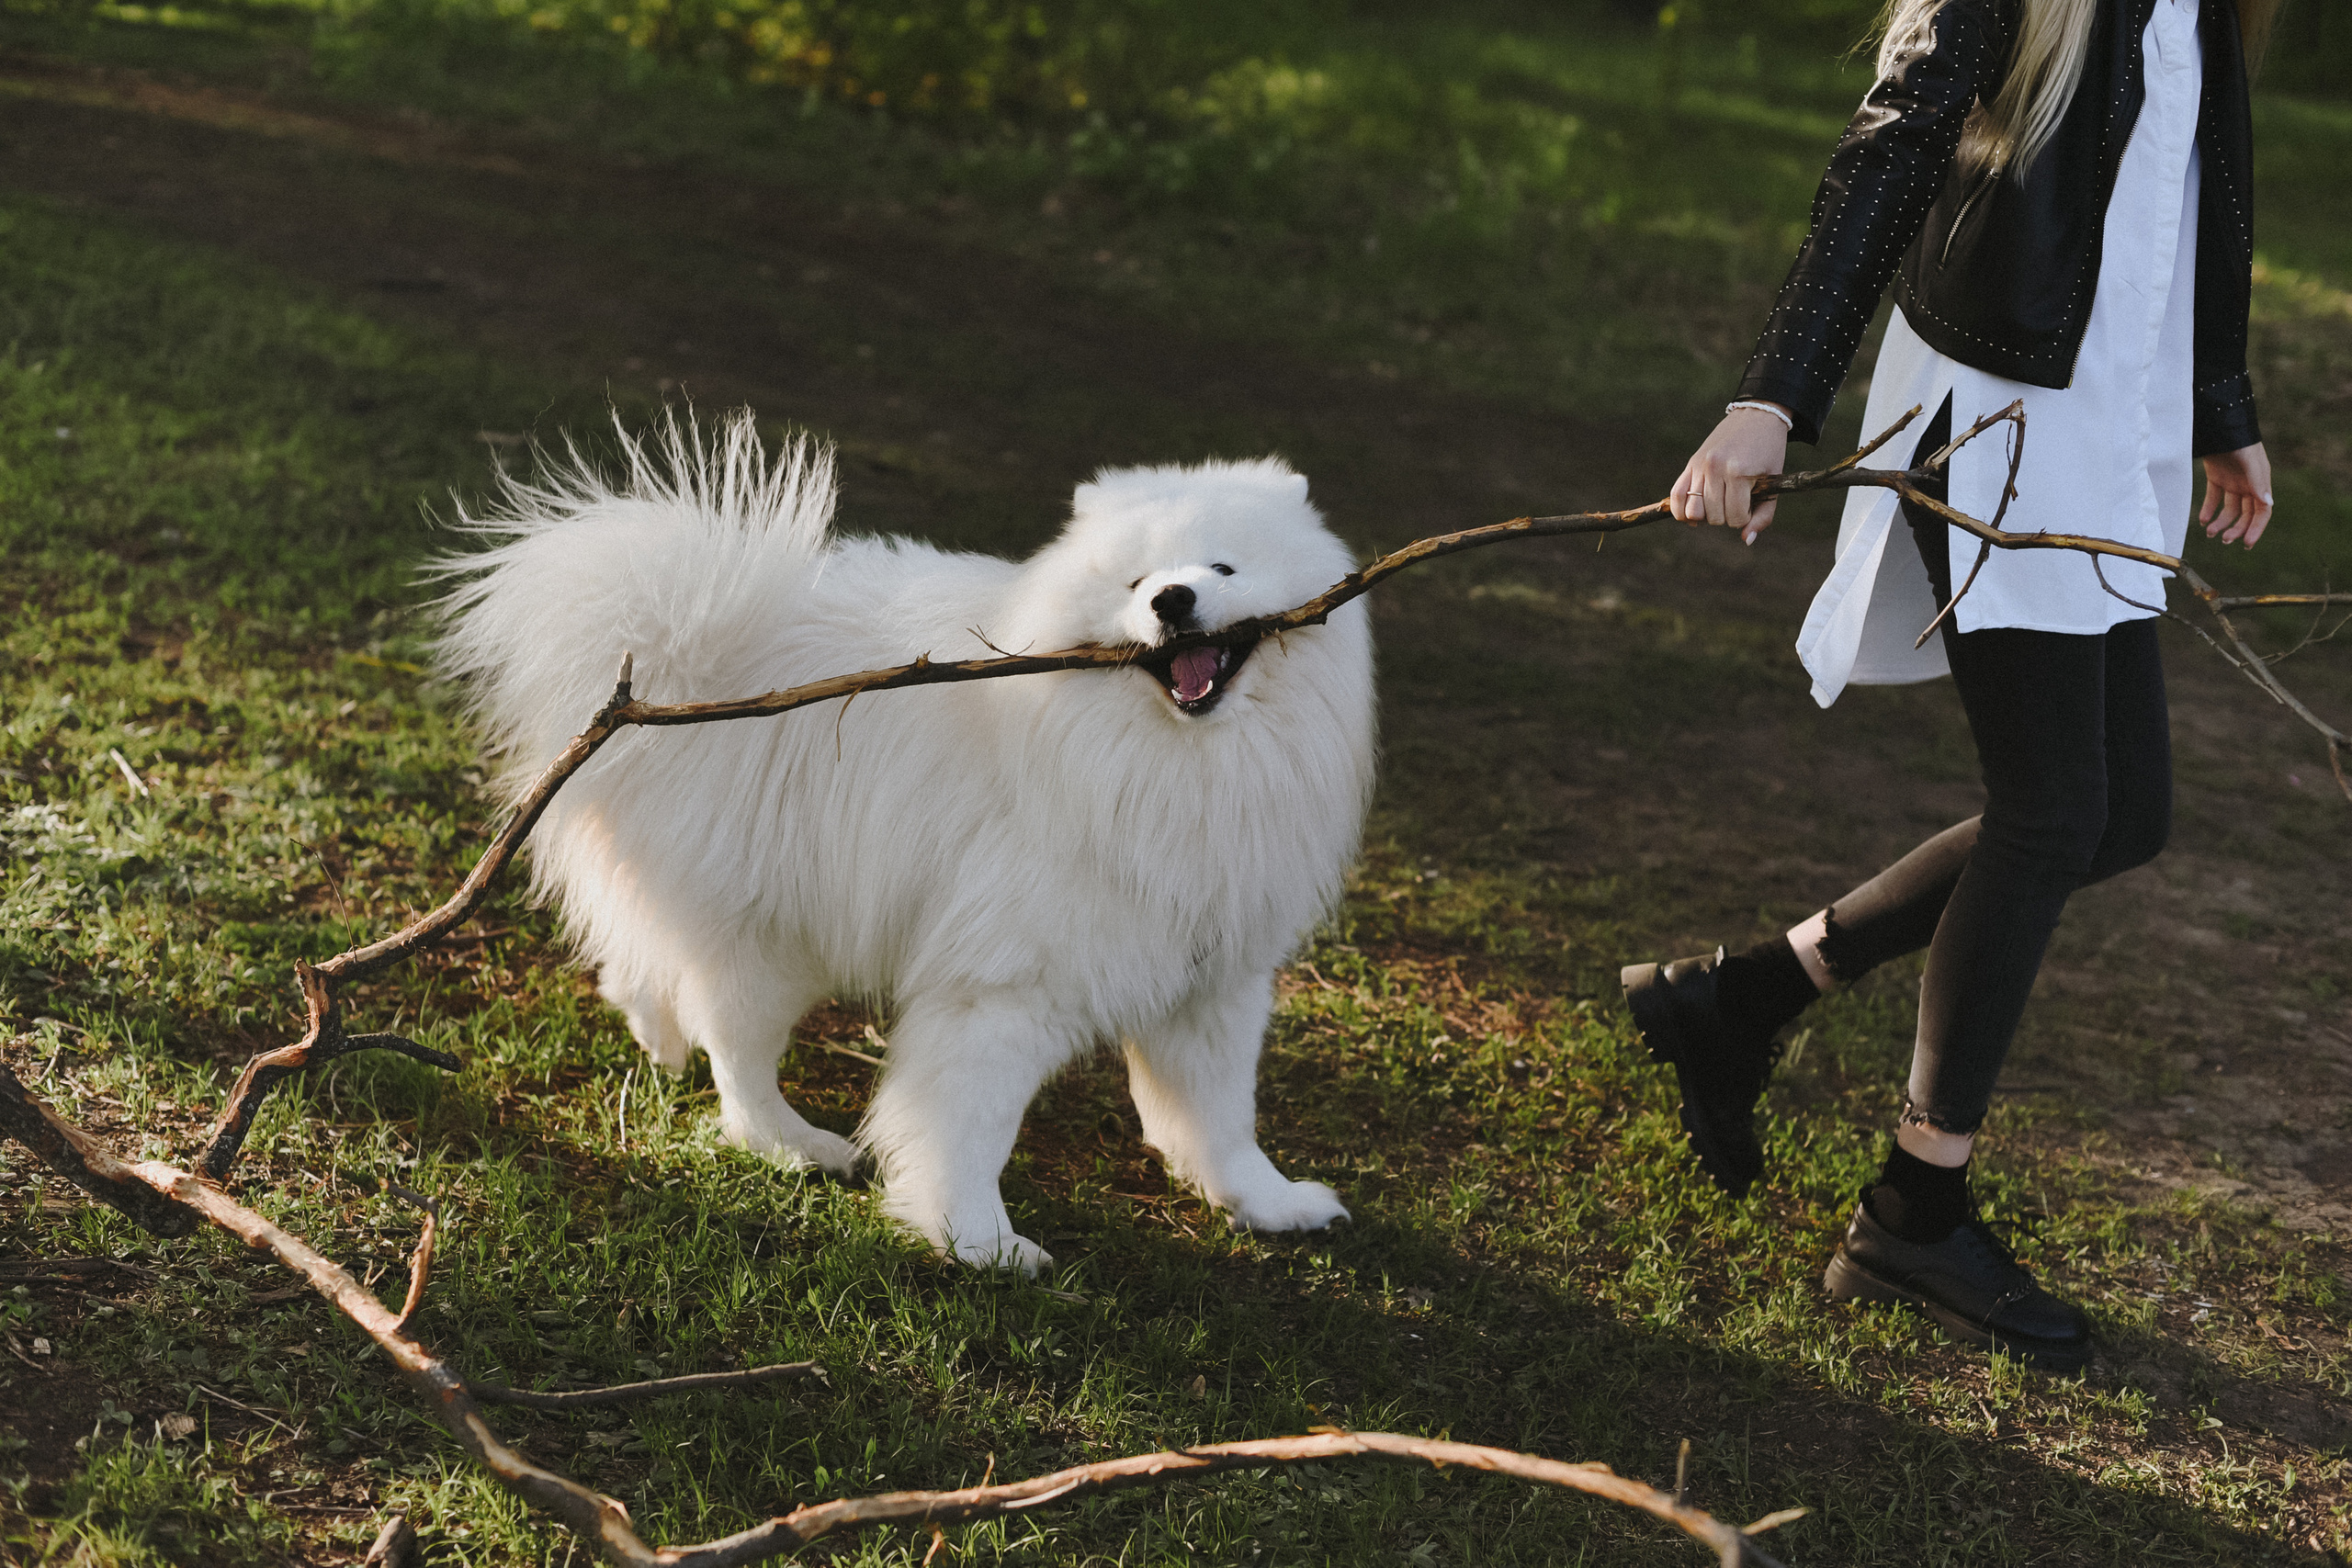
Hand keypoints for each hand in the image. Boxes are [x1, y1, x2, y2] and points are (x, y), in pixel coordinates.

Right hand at [1673, 406, 1789, 542]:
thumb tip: (1745, 541)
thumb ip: (1763, 515)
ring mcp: (1700, 465)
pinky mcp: (1691, 463)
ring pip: (1693, 511)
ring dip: (1707, 516)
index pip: (1735, 517)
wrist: (1757, 415)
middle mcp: (1715, 468)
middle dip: (1727, 517)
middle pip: (1714, 517)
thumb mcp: (1773, 482)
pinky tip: (1691, 515)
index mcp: (1738, 472)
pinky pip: (1676, 496)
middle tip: (1737, 502)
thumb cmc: (1769, 451)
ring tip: (1718, 506)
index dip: (1745, 518)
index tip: (1752, 505)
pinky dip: (1681, 511)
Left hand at [2198, 442, 2272, 547]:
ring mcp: (2233, 482)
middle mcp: (2248, 486)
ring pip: (2229, 509)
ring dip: (2221, 522)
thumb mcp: (2251, 464)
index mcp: (2260, 484)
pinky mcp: (2217, 478)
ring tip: (2210, 532)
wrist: (2221, 427)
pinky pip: (2214, 498)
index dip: (2256, 528)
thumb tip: (2268, 504)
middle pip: (2245, 514)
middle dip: (2237, 529)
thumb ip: (2258, 483)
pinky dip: (2208, 510)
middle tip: (2224, 540)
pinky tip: (2202, 520)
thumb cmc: (2240, 444)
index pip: (2262, 512)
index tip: (2247, 544)